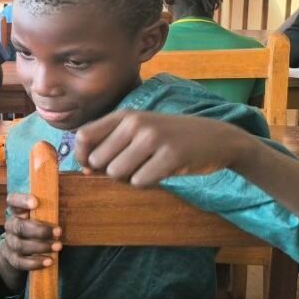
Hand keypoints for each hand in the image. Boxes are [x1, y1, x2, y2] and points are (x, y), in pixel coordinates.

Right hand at [0, 192, 60, 272]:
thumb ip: (47, 210)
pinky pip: (21, 262)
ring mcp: (10, 243)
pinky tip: (49, 261)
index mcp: (17, 211)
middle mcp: (11, 226)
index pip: (12, 201)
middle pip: (20, 227)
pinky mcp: (13, 258)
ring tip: (58, 247)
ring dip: (41, 246)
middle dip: (40, 230)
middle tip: (59, 232)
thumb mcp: (38, 216)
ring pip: (21, 245)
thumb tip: (71, 201)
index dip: (21, 201)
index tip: (36, 202)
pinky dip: (35, 263)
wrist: (16, 249)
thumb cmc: (34, 228)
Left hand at [74, 110, 252, 187]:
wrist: (217, 139)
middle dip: (110, 170)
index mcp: (125, 115)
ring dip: (130, 178)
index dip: (81, 156)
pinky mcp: (171, 155)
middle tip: (133, 166)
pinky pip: (140, 181)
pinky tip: (162, 172)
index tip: (89, 168)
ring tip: (148, 167)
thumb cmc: (170, 138)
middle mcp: (136, 122)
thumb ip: (110, 144)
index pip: (84, 135)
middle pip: (98, 159)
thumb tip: (83, 169)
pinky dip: (148, 182)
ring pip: (117, 173)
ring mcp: (154, 137)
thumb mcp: (139, 130)